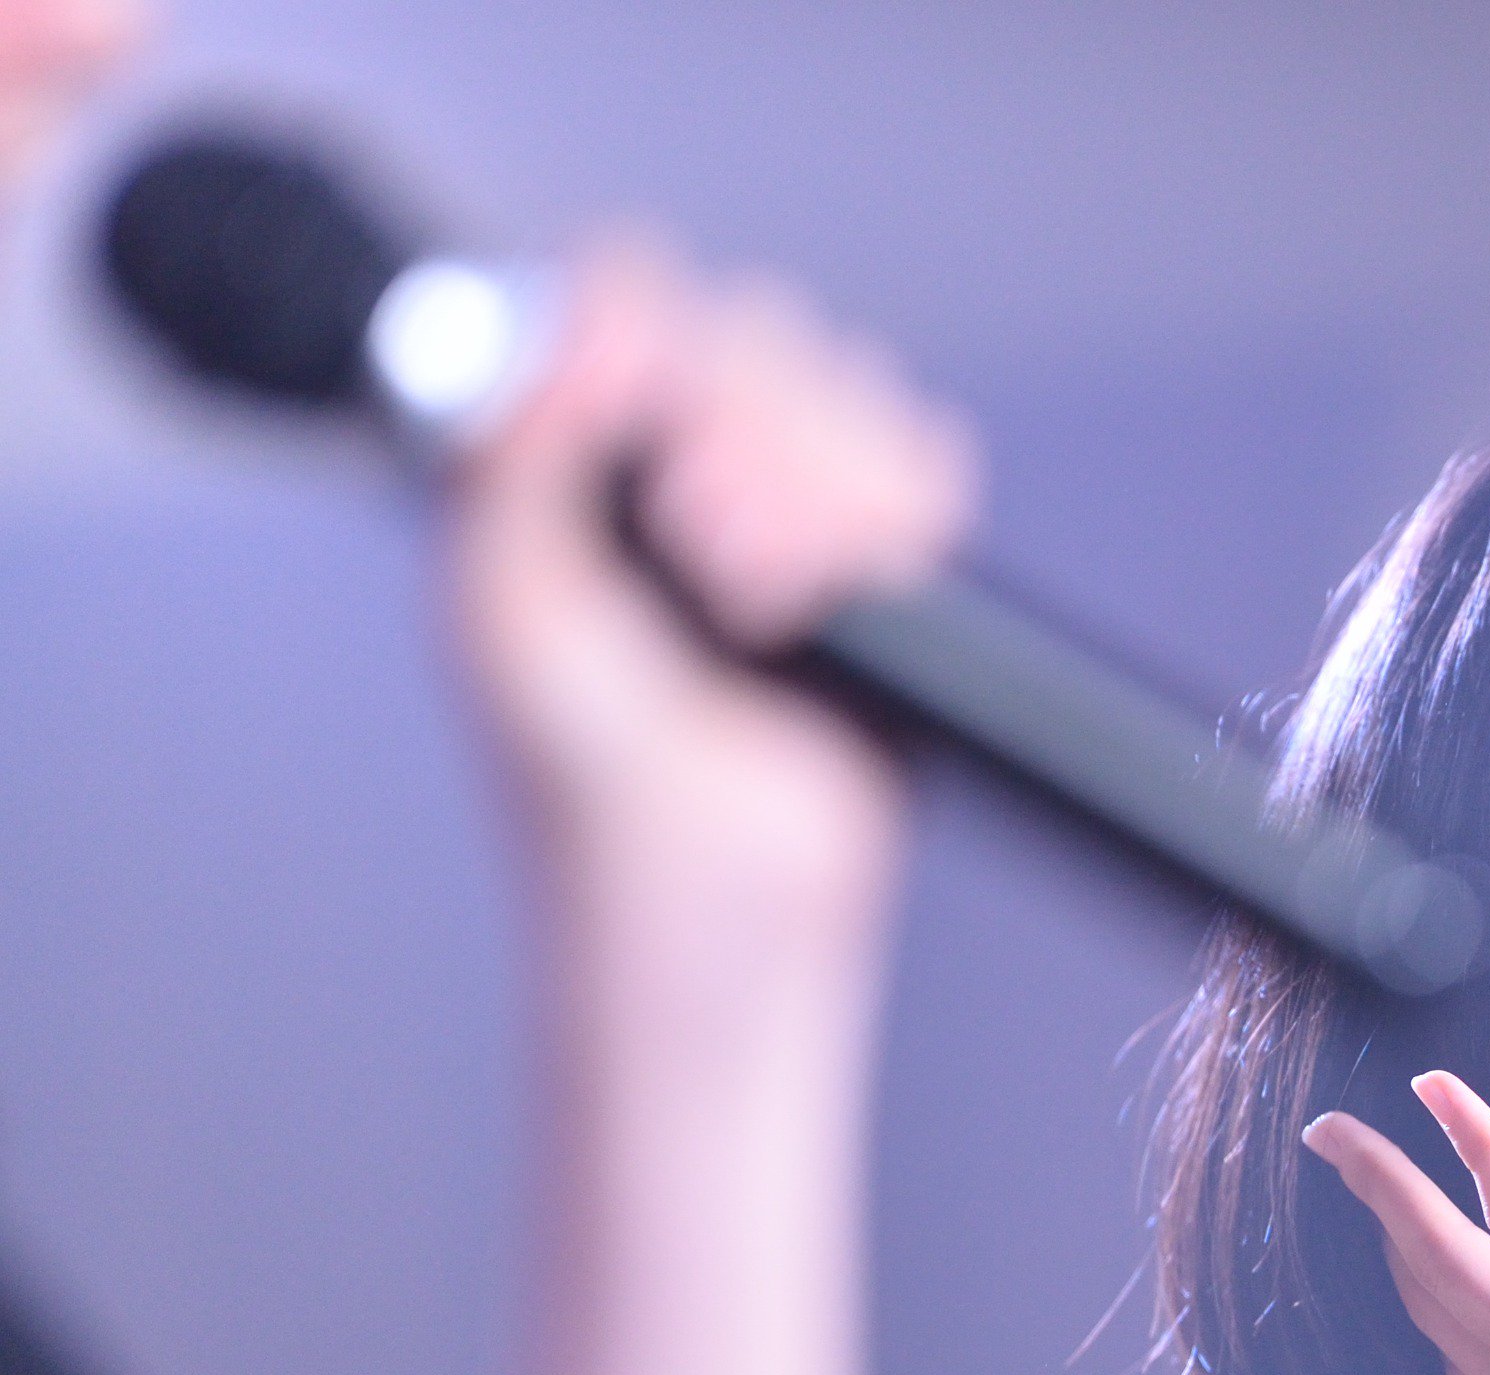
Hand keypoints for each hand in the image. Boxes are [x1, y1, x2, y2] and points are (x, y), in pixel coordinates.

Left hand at [443, 234, 975, 1011]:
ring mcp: (799, 516)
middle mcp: (690, 467)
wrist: (713, 900)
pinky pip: (929, 469)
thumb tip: (595, 313)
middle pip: (761, 332)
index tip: (644, 423)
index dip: (654, 335)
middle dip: (742, 434)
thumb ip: (518, 439)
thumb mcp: (498, 595)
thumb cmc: (584, 785)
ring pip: (852, 394)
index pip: (637, 297)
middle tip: (699, 543)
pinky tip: (834, 600)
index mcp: (577, 453)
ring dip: (813, 492)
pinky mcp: (895, 579)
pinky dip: (896, 521)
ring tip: (757, 604)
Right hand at [1306, 1074, 1489, 1374]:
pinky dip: (1475, 1142)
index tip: (1401, 1260)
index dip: (1426, 1305)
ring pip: (1438, 1248)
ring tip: (1337, 1133)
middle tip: (1342, 1172)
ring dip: (1384, 1182)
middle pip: (1426, 1294)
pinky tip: (1436, 1090)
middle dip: (1382, 1231)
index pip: (1458, 1360)